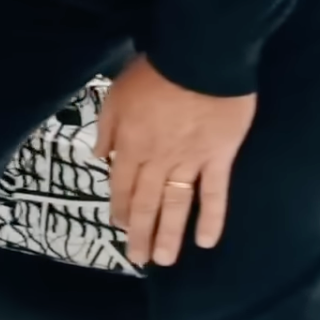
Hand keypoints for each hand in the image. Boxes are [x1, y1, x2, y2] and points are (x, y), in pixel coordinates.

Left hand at [93, 54, 255, 267]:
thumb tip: (99, 156)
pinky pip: (215, 194)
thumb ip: (107, 129)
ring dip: (168, 235)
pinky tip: (206, 242)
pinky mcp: (219, 158)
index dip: (121, 208)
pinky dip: (211, 219)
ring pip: (176, 205)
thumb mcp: (116, 95)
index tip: (121, 227)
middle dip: (140, 233)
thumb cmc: (155, 72)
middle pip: (146, 202)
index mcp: (130, 145)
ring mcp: (190, 162)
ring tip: (163, 260)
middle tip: (138, 258)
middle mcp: (157, 160)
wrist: (200, 59)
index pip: (122, 185)